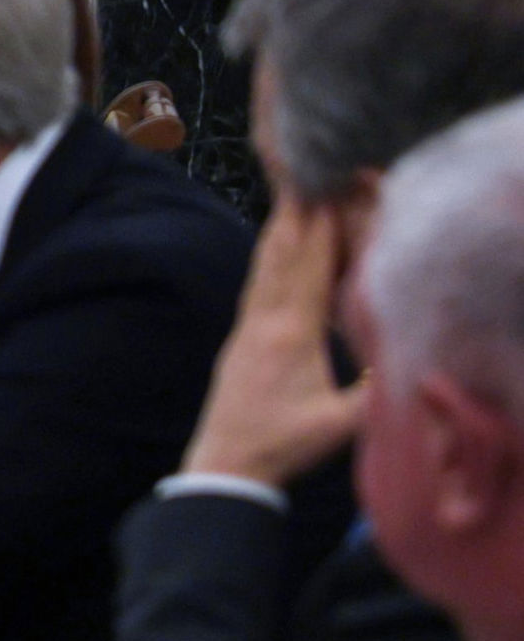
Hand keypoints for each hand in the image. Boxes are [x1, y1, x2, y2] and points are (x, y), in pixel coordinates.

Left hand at [182, 197, 366, 486]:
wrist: (223, 465)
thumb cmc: (282, 446)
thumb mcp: (338, 425)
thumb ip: (375, 394)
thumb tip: (415, 362)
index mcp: (290, 335)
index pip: (307, 269)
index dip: (319, 229)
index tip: (328, 190)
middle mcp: (263, 322)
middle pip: (281, 256)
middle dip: (297, 215)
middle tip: (306, 175)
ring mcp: (247, 330)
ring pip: (264, 269)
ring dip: (280, 232)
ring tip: (292, 201)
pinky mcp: (240, 341)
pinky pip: (256, 288)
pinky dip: (269, 261)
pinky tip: (273, 254)